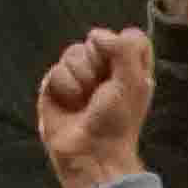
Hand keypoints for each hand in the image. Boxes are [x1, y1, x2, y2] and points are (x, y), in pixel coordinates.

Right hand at [33, 27, 152, 187]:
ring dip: (80, 78)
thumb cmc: (118, 122)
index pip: (129, 36)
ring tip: (84, 100)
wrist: (91, 152)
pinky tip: (70, 104)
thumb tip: (97, 35)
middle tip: (102, 90)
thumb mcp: (133, 83)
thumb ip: (124, 49)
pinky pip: (55, 70)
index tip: (123, 70)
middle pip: (96, 39)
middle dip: (98, 64)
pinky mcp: (55, 86)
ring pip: (73, 52)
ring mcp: (79, 75)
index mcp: (131, 67)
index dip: (124, 48)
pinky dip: (64, 88)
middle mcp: (105, 68)